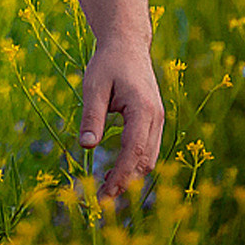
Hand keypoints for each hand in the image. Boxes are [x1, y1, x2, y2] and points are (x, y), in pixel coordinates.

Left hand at [80, 35, 163, 199]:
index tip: (104, 195)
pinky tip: (116, 173)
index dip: (121, 176)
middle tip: (101, 199)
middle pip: (146, 160)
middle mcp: (157, 118)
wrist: (127, 45)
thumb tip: (85, 146)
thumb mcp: (94, 86)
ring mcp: (159, 120)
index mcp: (143, 109)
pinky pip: (148, 149)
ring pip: (150, 158)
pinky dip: (134, 164)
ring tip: (105, 190)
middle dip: (126, 182)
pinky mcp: (154, 121)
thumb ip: (92, 116)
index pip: (135, 151)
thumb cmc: (108, 64)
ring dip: (131, 176)